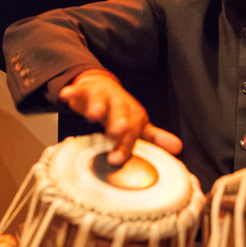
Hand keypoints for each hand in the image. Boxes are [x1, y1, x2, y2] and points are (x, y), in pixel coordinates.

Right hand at [59, 70, 182, 164]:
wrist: (103, 86)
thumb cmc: (121, 111)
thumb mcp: (139, 124)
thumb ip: (155, 137)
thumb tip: (179, 148)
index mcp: (133, 115)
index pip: (132, 132)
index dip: (125, 145)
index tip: (117, 160)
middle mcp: (119, 104)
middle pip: (119, 114)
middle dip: (117, 123)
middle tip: (115, 133)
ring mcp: (102, 96)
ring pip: (100, 100)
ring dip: (97, 106)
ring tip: (93, 115)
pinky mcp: (85, 90)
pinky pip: (78, 90)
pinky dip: (72, 92)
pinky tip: (66, 96)